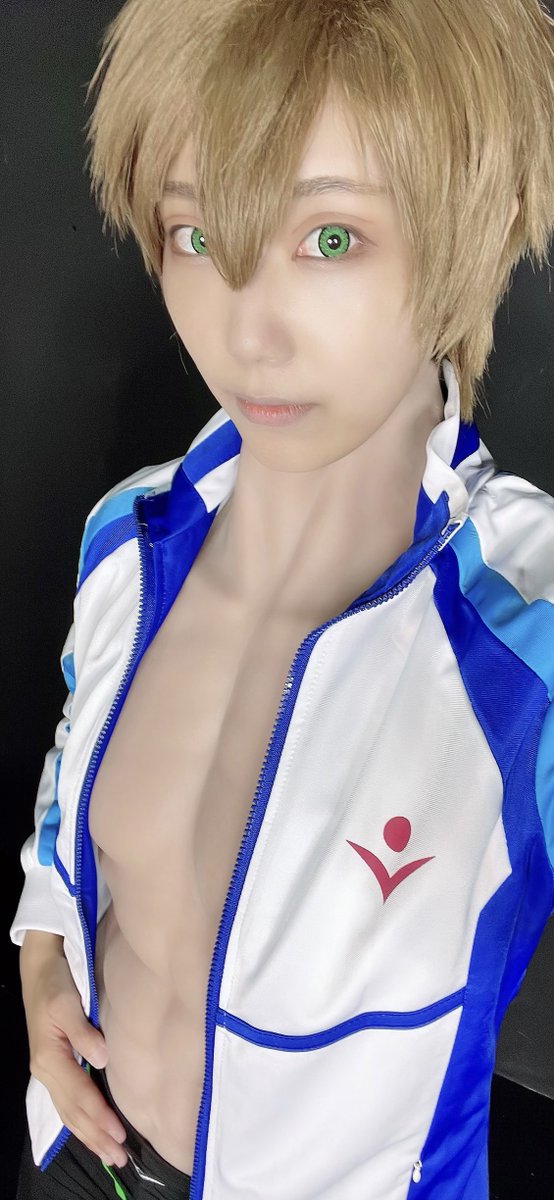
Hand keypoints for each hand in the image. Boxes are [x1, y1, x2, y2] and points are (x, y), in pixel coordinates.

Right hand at [19, 931, 127, 1168]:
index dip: (100, 1117)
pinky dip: (79, 1122)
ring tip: (110, 1154)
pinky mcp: (52, 1066)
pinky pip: (66, 1103)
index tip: (120, 1135)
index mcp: (49, 1057)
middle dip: (96, 1137)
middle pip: (73, 1112)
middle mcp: (46, 1070)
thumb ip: (83, 1031)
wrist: (38, 968)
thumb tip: (102, 1059)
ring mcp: (47, 1071)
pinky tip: (91, 1132)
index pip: (80, 1095)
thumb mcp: (67, 1001)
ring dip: (89, 1135)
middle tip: (120, 1159)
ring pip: (68, 1112)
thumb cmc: (55, 982)